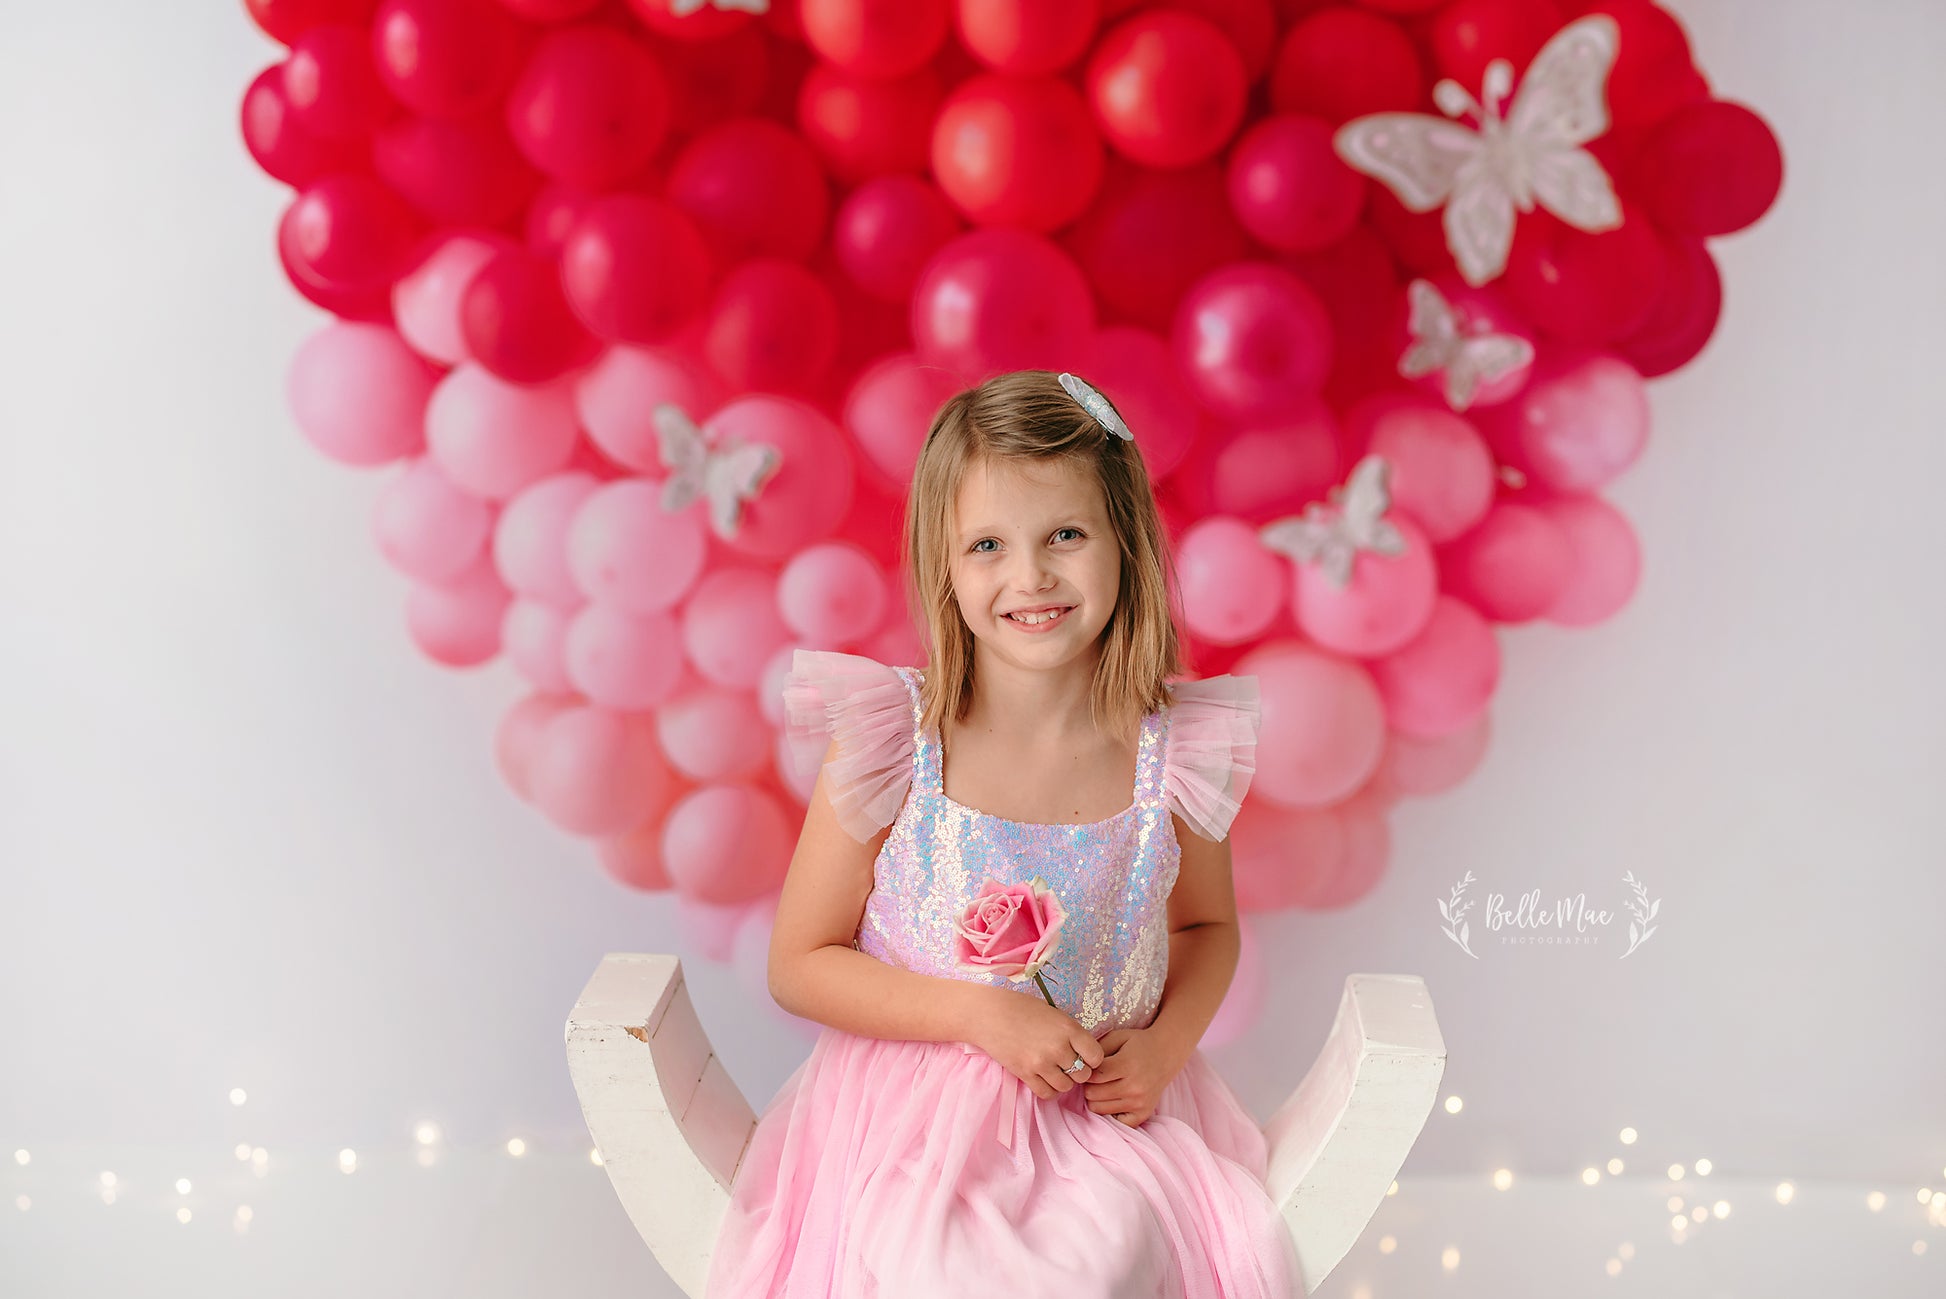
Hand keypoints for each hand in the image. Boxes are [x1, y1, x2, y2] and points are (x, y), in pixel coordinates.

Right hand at [969, 986, 1104, 1099]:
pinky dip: (1049, 1090)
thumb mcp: (1054, 1014)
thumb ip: (1070, 1033)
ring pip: (1066, 1086)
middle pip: (1083, 1074)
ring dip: (1064, 1081)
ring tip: (1055, 1071)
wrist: (989, 1013)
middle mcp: (1058, 1047)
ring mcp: (1041, 1062)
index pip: (1096, 1056)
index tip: (1084, 1056)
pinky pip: (1047, 1093)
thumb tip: (1084, 1052)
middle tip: (1068, 1064)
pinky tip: (1045, 1079)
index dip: (1092, 1058)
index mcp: (1069, 1028)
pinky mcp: (1025, 1074)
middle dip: (1078, 1071)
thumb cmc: (1022, 1008)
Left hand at [1081, 1026, 1189, 1127]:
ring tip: (1104, 1087)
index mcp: (1127, 1065)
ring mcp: (1139, 1103)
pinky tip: (1113, 1099)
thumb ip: (1096, 1049)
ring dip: (1096, 1098)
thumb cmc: (1137, 1044)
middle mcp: (1134, 1087)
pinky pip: (1115, 1122)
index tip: (1089, 1067)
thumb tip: (1078, 1065)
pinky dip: (1109, 1112)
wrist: (1166, 1054)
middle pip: (1093, 1094)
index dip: (1086, 1071)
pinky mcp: (1143, 1114)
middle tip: (1096, 1078)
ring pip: (1098, 1109)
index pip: (1093, 1076)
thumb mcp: (1117, 1037)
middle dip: (1089, 1085)